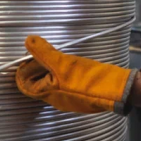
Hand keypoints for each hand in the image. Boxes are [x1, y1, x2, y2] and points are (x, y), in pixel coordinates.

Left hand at [15, 36, 135, 114]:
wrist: (116, 90)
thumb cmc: (87, 79)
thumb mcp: (63, 62)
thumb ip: (44, 52)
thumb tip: (28, 41)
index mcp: (48, 94)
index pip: (25, 85)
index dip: (24, 70)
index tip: (30, 55)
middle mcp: (55, 99)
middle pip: (37, 83)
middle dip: (38, 67)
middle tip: (45, 52)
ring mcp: (68, 98)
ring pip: (51, 83)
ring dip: (51, 69)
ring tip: (58, 56)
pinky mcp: (80, 95)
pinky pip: (64, 84)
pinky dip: (62, 74)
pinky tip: (71, 65)